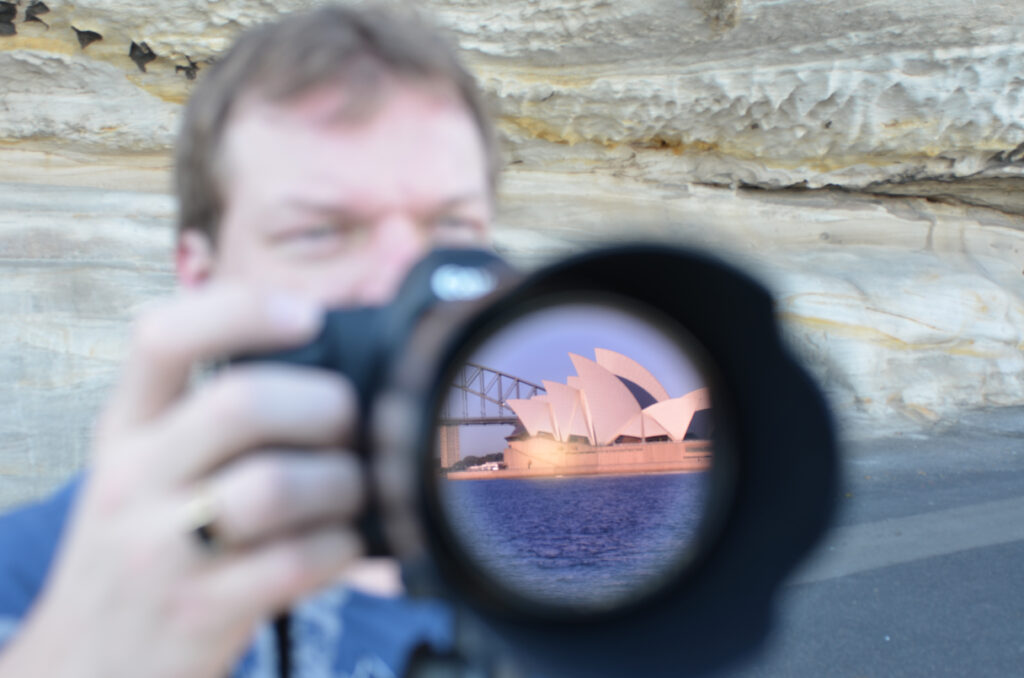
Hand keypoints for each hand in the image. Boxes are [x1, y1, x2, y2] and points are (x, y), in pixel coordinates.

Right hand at [0, 285, 364, 677]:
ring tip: (351, 491)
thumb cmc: (141, 550)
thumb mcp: (146, 471)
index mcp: (125, 430)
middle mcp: (134, 479)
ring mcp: (162, 549)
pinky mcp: (201, 611)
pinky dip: (342, 546)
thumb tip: (330, 371)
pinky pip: (296, 561)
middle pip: (240, 403)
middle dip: (323, 405)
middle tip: (349, 425)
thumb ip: (209, 418)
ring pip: (274, 484)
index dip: (243, 310)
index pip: (162, 338)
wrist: (85, 669)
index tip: (307, 316)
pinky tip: (341, 545)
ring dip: (341, 481)